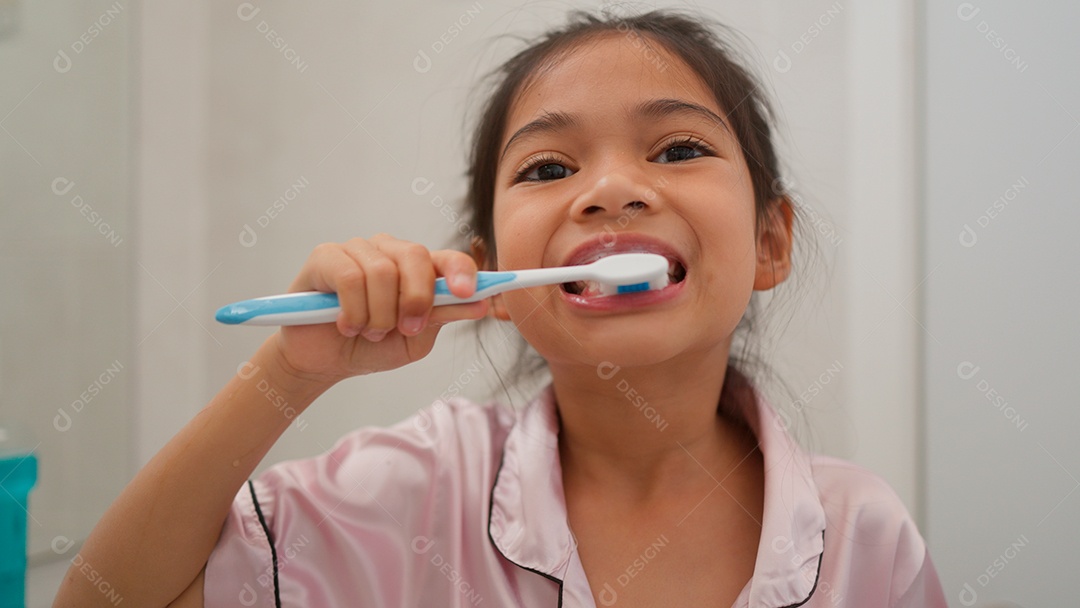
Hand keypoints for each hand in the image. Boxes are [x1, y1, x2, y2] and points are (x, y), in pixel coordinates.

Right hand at [270, 234, 488, 385]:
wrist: (323, 361)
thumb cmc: (370, 346)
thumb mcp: (414, 340)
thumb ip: (443, 317)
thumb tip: (481, 304)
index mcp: (418, 269)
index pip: (448, 259)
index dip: (462, 271)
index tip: (470, 293)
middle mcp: (390, 251)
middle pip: (416, 256)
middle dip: (416, 299)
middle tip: (405, 329)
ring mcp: (358, 249)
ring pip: (383, 272)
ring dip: (378, 315)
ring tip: (367, 331)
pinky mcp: (326, 256)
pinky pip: (350, 278)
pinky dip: (353, 311)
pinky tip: (345, 324)